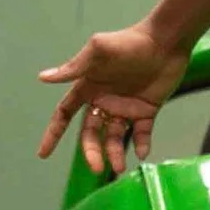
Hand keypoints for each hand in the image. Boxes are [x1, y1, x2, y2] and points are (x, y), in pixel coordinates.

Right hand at [37, 19, 191, 176]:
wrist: (166, 41)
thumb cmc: (129, 42)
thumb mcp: (98, 51)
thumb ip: (74, 67)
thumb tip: (43, 77)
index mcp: (88, 87)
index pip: (64, 114)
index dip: (53, 133)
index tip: (43, 154)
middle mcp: (104, 100)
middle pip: (90, 134)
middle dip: (92, 152)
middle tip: (98, 168)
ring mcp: (125, 107)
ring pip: (114, 138)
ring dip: (115, 153)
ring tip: (121, 167)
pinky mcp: (147, 110)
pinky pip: (141, 134)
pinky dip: (141, 145)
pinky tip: (141, 152)